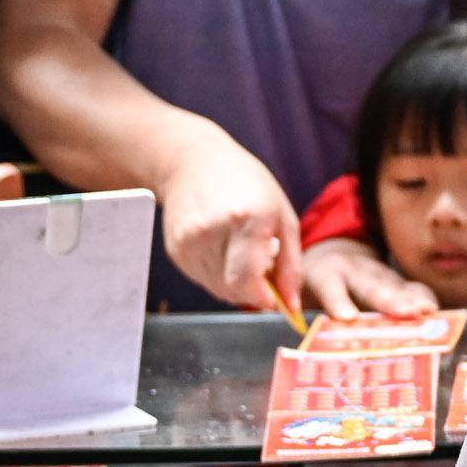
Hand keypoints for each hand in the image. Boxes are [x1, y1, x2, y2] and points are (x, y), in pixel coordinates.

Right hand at [152, 127, 302, 312]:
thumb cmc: (246, 184)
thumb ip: (290, 266)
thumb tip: (291, 306)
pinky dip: (217, 273)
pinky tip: (221, 247)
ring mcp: (189, 242)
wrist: (192, 161)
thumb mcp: (283, 216)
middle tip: (261, 267)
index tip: (273, 297)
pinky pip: (202, 279)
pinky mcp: (175, 249)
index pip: (249, 284)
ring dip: (234, 282)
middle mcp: (212, 232)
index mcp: (247, 220)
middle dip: (252, 292)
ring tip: (239, 250)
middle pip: (233, 291)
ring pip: (217, 289)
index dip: (264, 299)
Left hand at [301, 236, 437, 321]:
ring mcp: (378, 274)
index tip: (346, 318)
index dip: (339, 301)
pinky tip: (434, 311)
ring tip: (425, 311)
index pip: (330, 286)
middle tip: (403, 312)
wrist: (334, 252)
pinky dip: (423, 299)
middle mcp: (354, 270)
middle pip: (371, 285)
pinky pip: (411, 289)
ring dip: (411, 300)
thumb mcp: (301, 293)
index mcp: (325, 273)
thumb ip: (303, 313)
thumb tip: (310, 349)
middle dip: (388, 299)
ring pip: (395, 286)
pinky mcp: (396, 281)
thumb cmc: (317, 284)